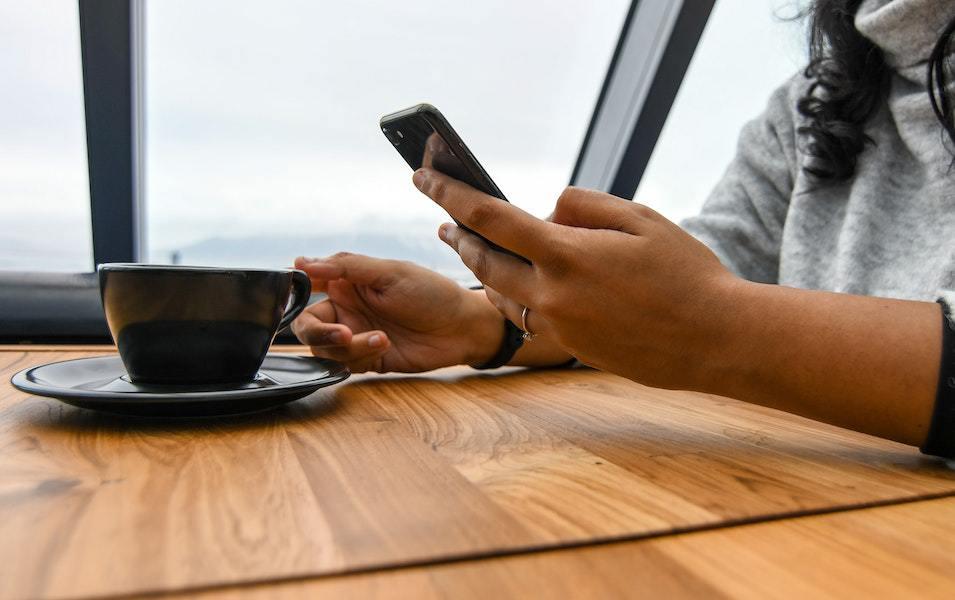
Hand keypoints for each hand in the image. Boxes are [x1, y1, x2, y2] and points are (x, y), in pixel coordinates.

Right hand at [291, 253, 502, 372]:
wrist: (462, 328)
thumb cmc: (431, 292)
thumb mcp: (389, 272)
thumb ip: (345, 267)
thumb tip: (301, 263)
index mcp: (347, 282)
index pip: (306, 286)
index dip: (294, 293)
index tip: (297, 297)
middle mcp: (346, 309)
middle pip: (307, 326)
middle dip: (319, 333)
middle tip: (342, 334)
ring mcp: (355, 335)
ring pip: (325, 349)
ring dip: (348, 346)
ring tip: (380, 338)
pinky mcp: (367, 359)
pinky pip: (346, 364)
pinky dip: (360, 356)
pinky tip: (385, 344)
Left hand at [413, 167, 738, 389]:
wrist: (715, 340)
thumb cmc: (686, 273)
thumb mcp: (641, 219)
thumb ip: (585, 206)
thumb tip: (548, 211)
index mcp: (567, 255)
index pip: (489, 217)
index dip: (449, 193)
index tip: (422, 176)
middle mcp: (552, 295)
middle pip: (483, 262)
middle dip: (459, 237)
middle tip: (444, 221)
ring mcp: (559, 327)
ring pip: (500, 295)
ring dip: (482, 269)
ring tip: (472, 248)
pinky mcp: (571, 347)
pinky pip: (527, 316)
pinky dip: (513, 295)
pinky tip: (514, 284)